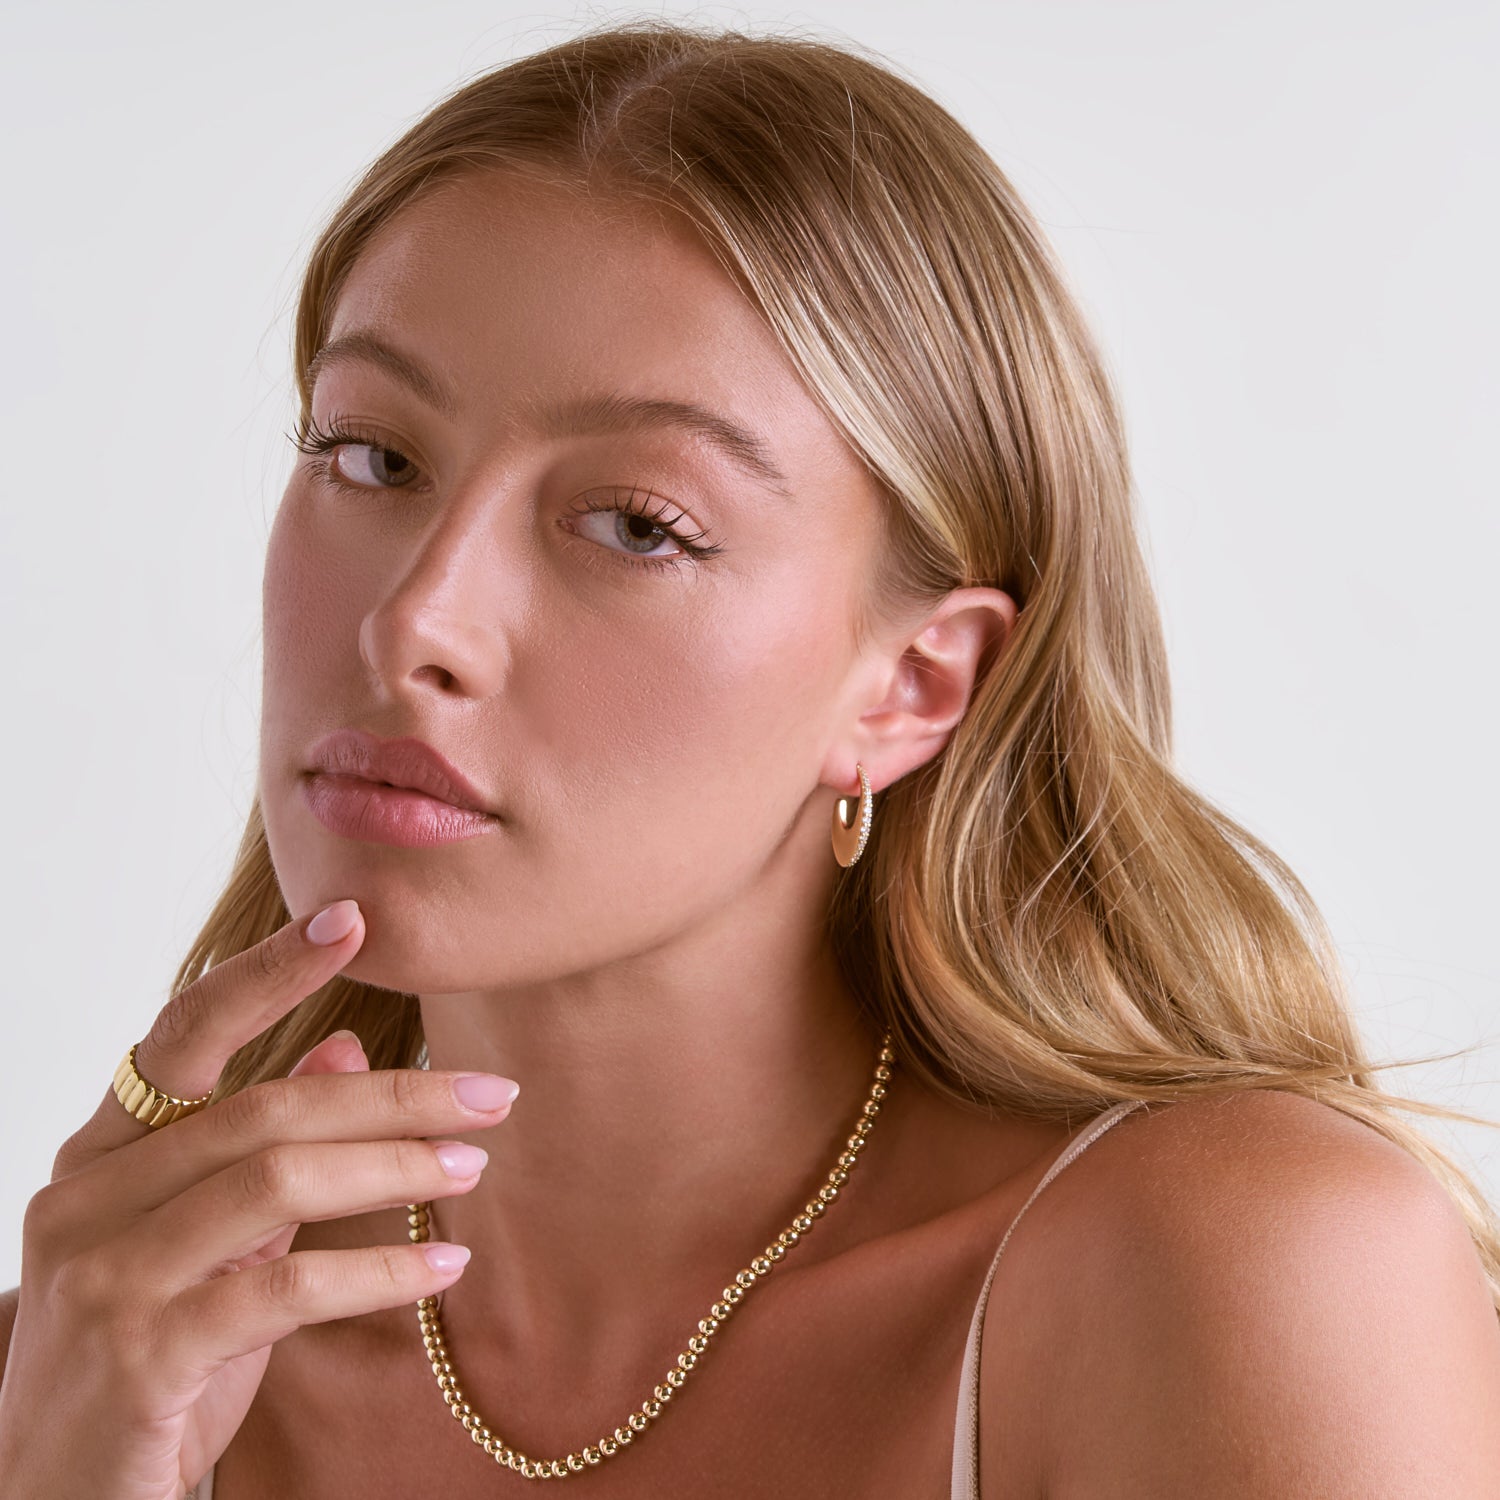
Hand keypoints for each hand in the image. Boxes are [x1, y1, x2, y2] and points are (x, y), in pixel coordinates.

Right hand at [0, 899, 518, 1498]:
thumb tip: (340, 1049)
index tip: (355, 920)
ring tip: (474, 1164)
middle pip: (264, 1109)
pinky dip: (378, 1271)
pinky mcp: (141, 1354)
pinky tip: (445, 1267)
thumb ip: (263, 1147)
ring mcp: (103, 1277)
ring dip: (395, 1167)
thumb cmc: (149, 1361)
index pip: (185, 1035)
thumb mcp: (213, 1243)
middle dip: (394, 1094)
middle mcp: (87, 1200)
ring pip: (277, 1180)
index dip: (270, 972)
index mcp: (101, 1156)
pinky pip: (284, 1285)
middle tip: (493, 1094)